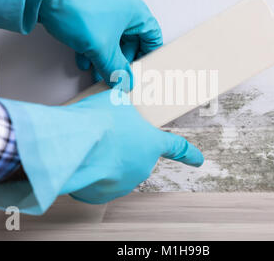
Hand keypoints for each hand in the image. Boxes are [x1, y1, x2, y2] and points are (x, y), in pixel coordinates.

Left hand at [0, 0, 161, 90]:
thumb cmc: (77, 10)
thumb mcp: (101, 48)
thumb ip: (115, 69)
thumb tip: (123, 81)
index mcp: (134, 10)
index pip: (152, 34)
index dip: (149, 54)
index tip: (143, 69)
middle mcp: (121, 3)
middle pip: (130, 37)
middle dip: (122, 59)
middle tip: (118, 74)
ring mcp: (103, 2)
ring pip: (111, 34)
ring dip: (105, 55)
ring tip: (98, 71)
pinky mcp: (85, 4)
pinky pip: (96, 28)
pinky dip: (92, 45)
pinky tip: (82, 59)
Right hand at [67, 90, 203, 203]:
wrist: (74, 145)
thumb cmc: (98, 121)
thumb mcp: (114, 98)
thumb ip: (122, 92)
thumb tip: (121, 78)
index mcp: (152, 143)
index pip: (177, 148)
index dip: (190, 154)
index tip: (199, 160)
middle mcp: (143, 166)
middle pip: (137, 156)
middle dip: (124, 148)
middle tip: (106, 137)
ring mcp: (124, 183)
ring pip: (117, 170)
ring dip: (107, 162)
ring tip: (91, 148)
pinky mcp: (103, 195)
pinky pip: (99, 183)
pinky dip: (92, 175)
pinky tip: (84, 162)